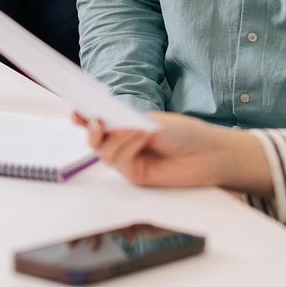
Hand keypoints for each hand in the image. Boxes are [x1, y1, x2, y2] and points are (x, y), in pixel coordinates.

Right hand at [79, 113, 272, 195]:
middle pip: (96, 141)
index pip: (99, 123)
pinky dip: (127, 147)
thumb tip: (102, 124)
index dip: (84, 117)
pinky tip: (142, 137)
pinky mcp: (135, 176)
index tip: (77, 110)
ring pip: (105, 153)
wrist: (208, 153)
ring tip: (135, 127)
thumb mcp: (152, 123)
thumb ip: (125, 125)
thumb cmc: (185, 134)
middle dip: (92, 130)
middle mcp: (124, 145)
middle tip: (95, 120)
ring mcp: (128, 162)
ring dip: (116, 138)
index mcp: (126, 127)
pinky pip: (121, 162)